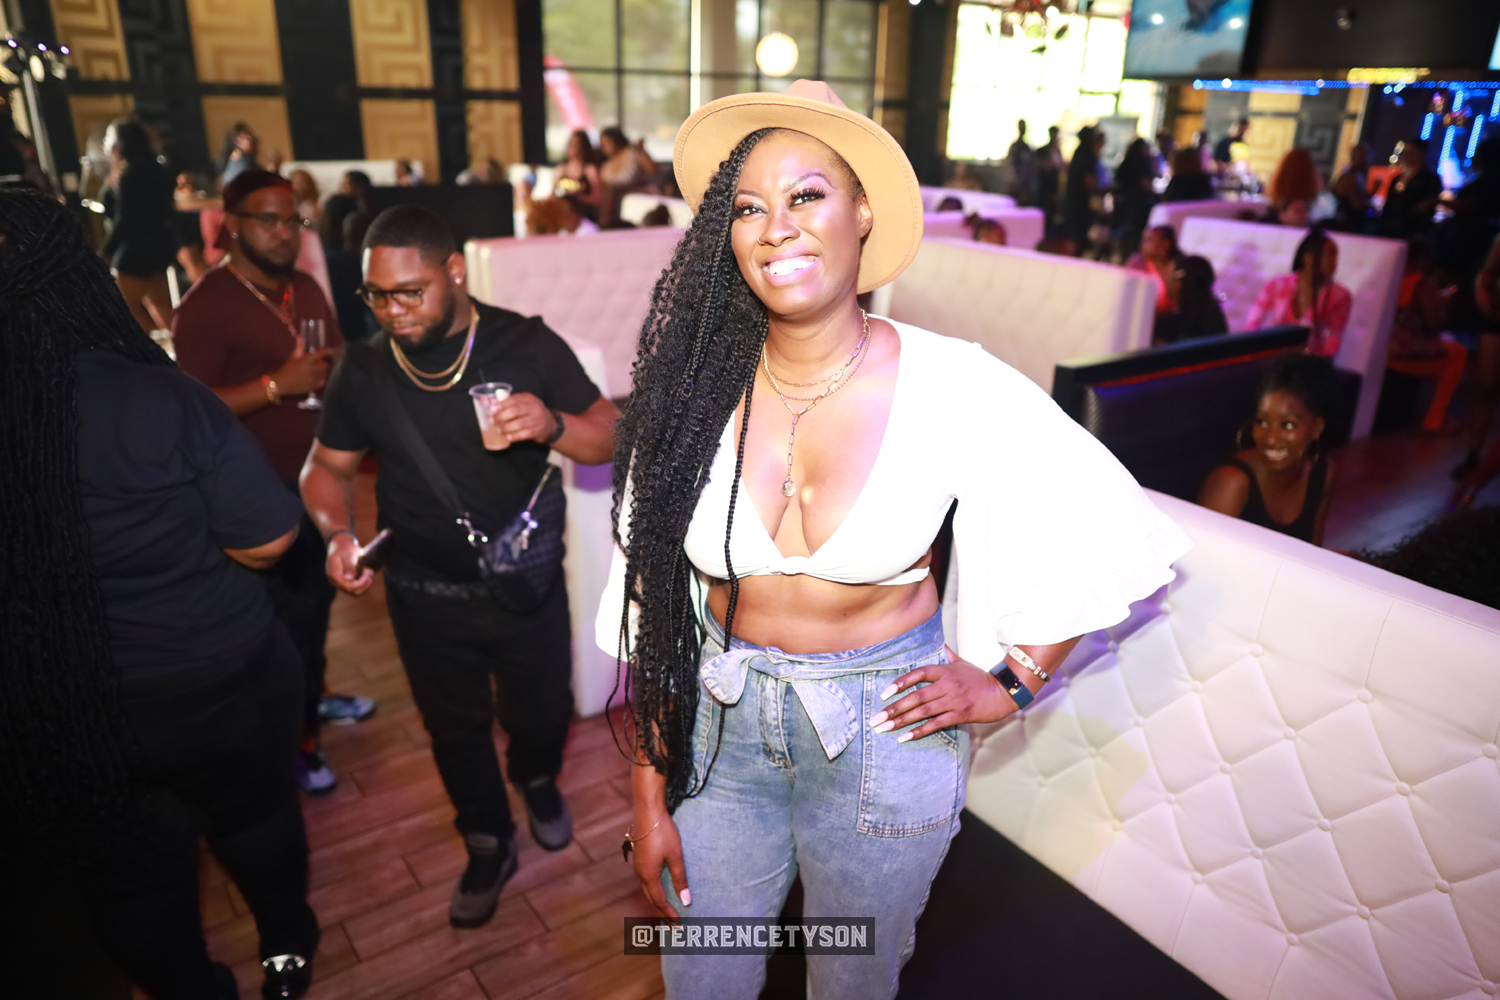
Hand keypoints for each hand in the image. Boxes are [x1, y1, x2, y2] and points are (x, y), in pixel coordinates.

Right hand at [271, 335, 332, 396]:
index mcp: (305, 361)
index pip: (319, 354)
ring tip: (318, 370)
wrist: (281, 383)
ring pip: (325, 374)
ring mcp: (312, 379)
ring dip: (323, 371)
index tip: (329, 350)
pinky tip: (317, 377)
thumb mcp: (293, 356)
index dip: (325, 351)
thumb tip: (300, 336)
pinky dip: (322, 379)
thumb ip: (299, 346)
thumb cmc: (287, 369)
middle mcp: (310, 369)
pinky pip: (323, 382)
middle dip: (323, 363)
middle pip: (324, 365)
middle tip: (319, 363)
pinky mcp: (313, 386)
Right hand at [325, 532, 373, 595]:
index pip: (348, 585)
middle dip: (364, 583)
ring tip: (370, 572)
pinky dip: (362, 582)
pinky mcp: (344, 579)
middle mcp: (335, 580)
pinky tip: (367, 574)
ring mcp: (340, 580)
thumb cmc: (343, 545)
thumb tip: (349, 578)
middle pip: (351, 590)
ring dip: (364, 584)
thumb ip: (348, 565)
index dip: (360, 582)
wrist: (339, 541)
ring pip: (354, 590)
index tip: (368, 573)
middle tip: (370, 571)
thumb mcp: (347, 552)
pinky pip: (354, 586)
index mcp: (334, 573)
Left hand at [494, 392, 557, 444]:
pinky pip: (525, 434)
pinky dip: (515, 436)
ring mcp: (538, 419)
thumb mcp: (523, 405)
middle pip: (515, 411)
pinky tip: (508, 437)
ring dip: (506, 428)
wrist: (551, 424)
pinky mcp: (540, 430)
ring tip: (499, 430)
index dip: (501, 405)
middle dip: (501, 416)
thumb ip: (508, 403)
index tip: (492, 410)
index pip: (513, 399)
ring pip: (519, 423)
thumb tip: (490, 402)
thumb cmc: (531, 414)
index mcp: (529, 398)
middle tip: (493, 421)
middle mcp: (535, 407)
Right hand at [630, 807, 687, 924]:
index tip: (679, 926)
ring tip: (666, 913)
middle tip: (672, 927)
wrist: (647, 810)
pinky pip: (645, 881)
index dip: (670, 914)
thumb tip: (686, 901)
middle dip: (662, 913)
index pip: (660, 902)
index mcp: (648, 876)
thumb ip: (680, 879)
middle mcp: (640, 874)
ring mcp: (637, 866)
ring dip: (657, 903)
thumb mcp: (675, 856)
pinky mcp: (639, 858)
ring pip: (647, 891)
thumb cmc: (663, 832)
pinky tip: (658, 890)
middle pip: (651, 899)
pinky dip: (653, 891)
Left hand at [869, 645, 1020, 741]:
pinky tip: (905, 737)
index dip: (900, 682)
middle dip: (893, 708)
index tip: (884, 693)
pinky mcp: (960, 714)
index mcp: (944, 671)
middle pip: (915, 696)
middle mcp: (946, 685)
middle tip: (876, 719)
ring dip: (901, 721)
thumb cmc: (979, 677)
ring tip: (885, 728)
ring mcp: (953, 700)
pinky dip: (919, 731)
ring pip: (922, 712)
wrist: (1003, 692)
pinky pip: (936, 724)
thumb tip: (939, 645)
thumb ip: (947, 655)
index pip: (917, 674)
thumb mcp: (962, 663)